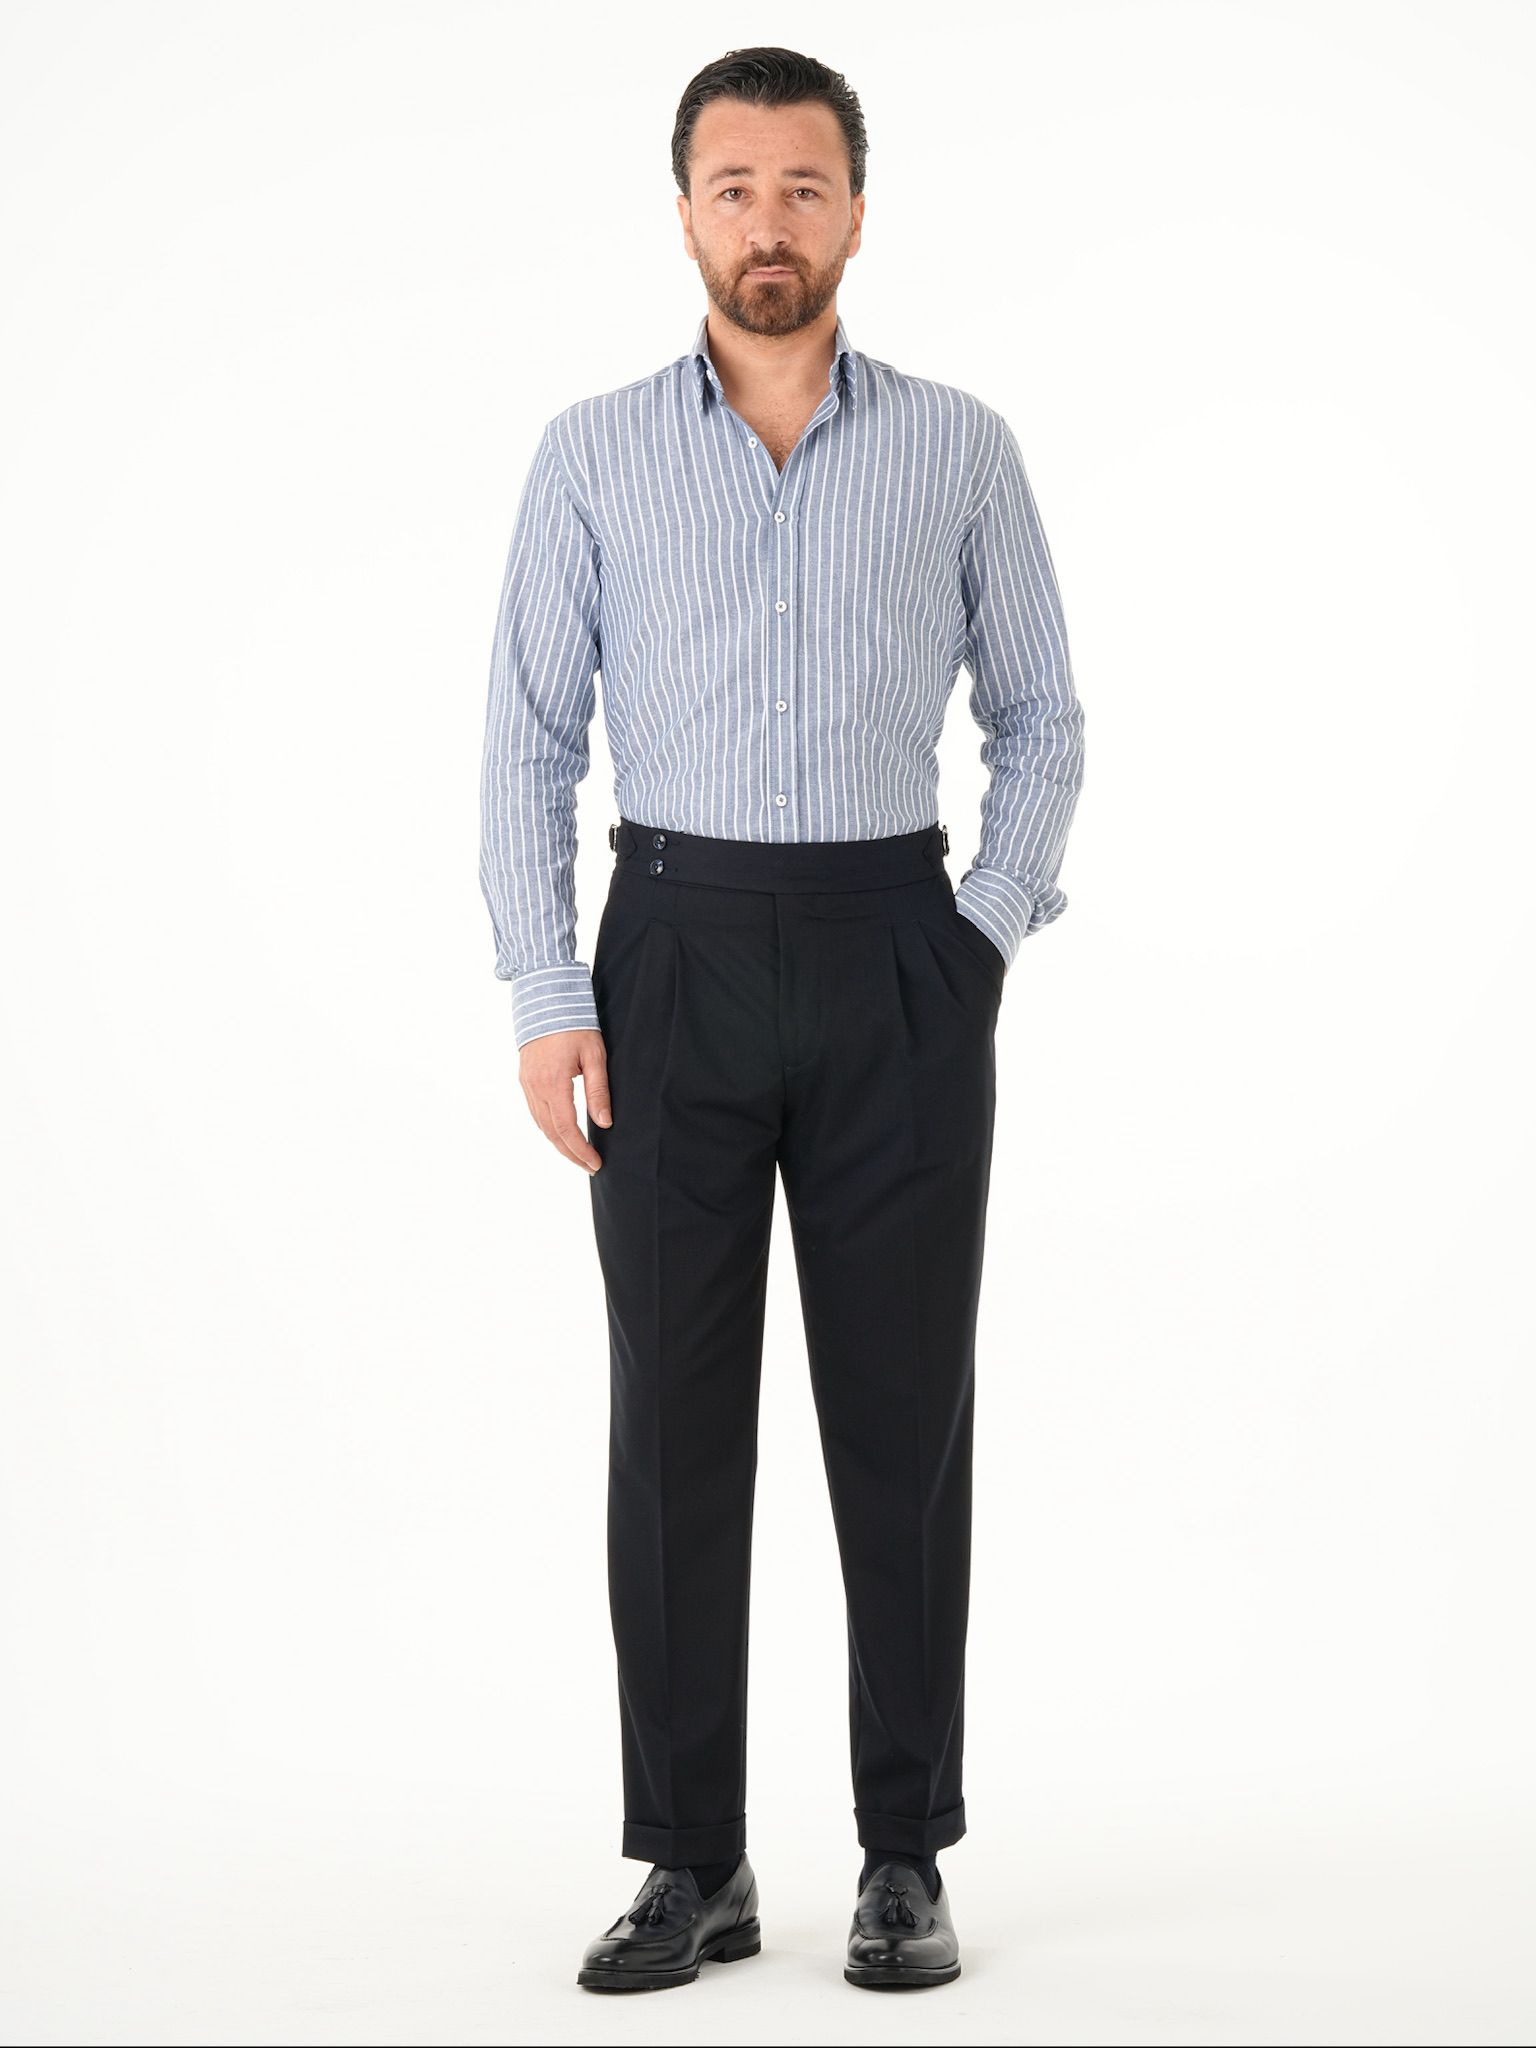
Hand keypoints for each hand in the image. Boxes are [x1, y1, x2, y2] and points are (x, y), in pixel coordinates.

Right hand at [519, 1029, 611, 1172]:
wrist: (546, 999)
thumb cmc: (575, 1024)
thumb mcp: (594, 1056)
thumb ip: (598, 1090)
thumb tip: (605, 1122)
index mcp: (553, 1083)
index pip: (566, 1129)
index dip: (581, 1150)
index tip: (595, 1163)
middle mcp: (535, 1087)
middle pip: (551, 1133)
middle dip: (571, 1153)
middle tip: (590, 1166)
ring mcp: (527, 1084)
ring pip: (541, 1125)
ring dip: (559, 1143)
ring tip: (578, 1155)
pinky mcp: (525, 1079)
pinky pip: (535, 1112)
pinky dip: (549, 1128)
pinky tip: (562, 1133)